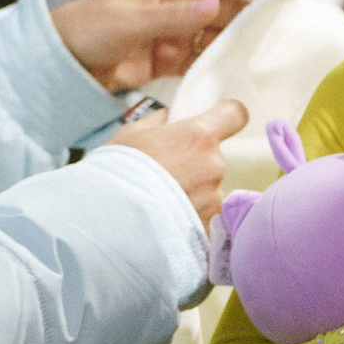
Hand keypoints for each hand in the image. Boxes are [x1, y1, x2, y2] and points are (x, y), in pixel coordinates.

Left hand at [50, 0, 276, 89]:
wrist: (59, 62)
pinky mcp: (167, 60)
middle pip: (224, 9)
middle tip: (288, 22)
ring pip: (215, 36)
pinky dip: (216, 66)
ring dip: (237, 43)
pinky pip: (200, 60)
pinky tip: (236, 73)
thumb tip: (213, 6)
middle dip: (253, 13)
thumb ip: (172, 18)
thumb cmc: (88, 29)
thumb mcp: (130, 22)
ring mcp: (173, 34)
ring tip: (269, 51)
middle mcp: (177, 6)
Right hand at [102, 99, 249, 228]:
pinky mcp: (209, 228)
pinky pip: (204, 218)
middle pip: (214, 158)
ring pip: (209, 191)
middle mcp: (214, 165)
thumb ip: (157, 123)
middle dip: (194, 164)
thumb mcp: (130, 134)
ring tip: (160, 203)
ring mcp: (214, 199)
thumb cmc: (116, 171)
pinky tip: (166, 222)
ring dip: (192, 194)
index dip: (227, 117)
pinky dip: (189, 219)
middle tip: (164, 175)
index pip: (235, 115)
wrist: (109, 219)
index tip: (218, 123)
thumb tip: (167, 118)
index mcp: (198, 136)